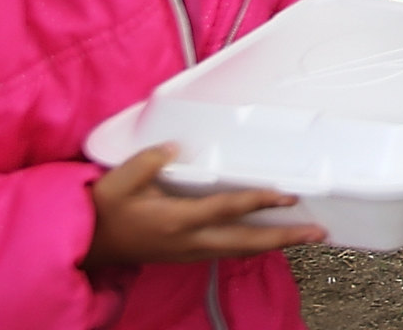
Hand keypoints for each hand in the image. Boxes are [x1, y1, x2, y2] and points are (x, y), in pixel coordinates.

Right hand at [86, 146, 323, 263]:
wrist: (85, 243)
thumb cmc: (104, 209)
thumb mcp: (121, 179)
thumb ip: (150, 160)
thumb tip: (177, 147)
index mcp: (178, 220)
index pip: (228, 210)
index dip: (259, 202)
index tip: (287, 196)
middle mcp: (189, 240)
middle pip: (246, 242)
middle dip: (284, 238)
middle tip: (318, 234)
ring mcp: (188, 252)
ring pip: (238, 251)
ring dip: (272, 245)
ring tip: (303, 238)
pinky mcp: (185, 255)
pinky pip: (225, 252)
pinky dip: (250, 247)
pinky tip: (265, 241)